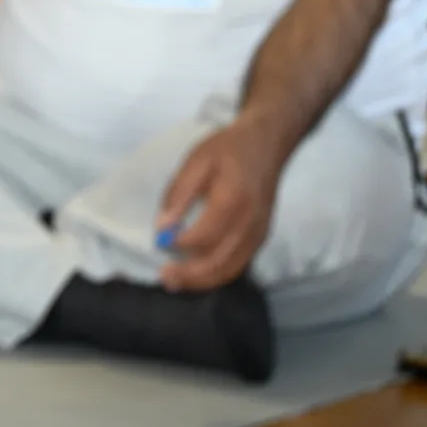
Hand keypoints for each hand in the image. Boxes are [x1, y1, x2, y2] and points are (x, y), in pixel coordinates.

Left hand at [154, 119, 286, 291]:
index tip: (160, 242)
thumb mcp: (196, 161)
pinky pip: (239, 264)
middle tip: (164, 277)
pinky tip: (198, 274)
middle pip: (220, 262)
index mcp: (233, 201)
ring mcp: (259, 234)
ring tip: (176, 282)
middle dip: (190, 275)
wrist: (267, 144)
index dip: (180, 244)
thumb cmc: (227, 149)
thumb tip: (162, 226)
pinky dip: (217, 274)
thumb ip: (179, 194)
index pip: (204, 236)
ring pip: (231, 269)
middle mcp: (251, 223)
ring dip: (202, 281)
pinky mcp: (262, 237)